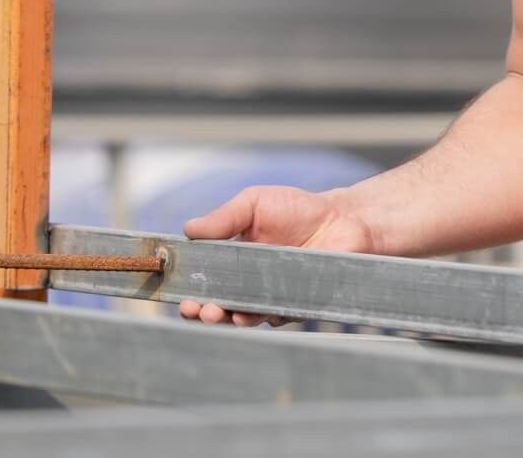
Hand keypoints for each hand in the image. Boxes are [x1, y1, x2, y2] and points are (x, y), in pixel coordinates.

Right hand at [176, 185, 375, 325]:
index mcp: (232, 260)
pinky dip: (260, 317)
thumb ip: (224, 218)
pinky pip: (274, 317)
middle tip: (195, 309)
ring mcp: (270, 298)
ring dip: (227, 319)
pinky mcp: (294, 306)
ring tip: (217, 313)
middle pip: (218, 306)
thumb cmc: (297, 209)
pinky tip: (250, 312)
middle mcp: (248, 284)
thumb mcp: (254, 204)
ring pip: (243, 318)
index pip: (203, 281)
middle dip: (202, 312)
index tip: (180, 294)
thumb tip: (188, 229)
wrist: (342, 219)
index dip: (189, 290)